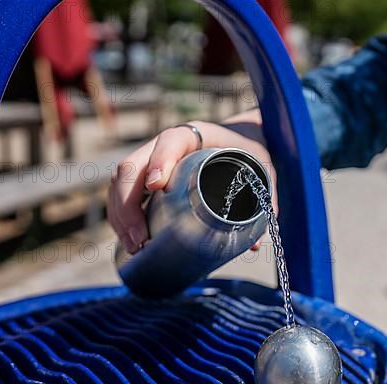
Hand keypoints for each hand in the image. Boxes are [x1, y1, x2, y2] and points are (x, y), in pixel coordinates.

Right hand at [108, 109, 276, 253]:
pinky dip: (122, 217)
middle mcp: (169, 145)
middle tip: (140, 240)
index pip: (171, 140)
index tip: (156, 186)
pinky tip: (130, 240)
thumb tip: (253, 244)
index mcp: (198, 135)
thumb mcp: (263, 171)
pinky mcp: (149, 178)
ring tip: (135, 246)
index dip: (160, 160)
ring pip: (122, 182)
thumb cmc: (252, 155)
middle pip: (133, 166)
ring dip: (121, 216)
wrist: (244, 143)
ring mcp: (154, 160)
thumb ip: (265, 201)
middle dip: (129, 204)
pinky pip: (125, 194)